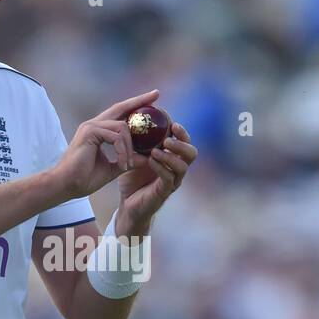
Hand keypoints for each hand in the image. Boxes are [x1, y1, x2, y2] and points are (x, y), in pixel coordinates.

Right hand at [51, 90, 157, 199]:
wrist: (65, 186)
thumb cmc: (84, 179)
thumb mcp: (112, 168)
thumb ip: (128, 160)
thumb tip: (146, 158)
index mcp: (98, 131)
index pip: (120, 114)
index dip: (135, 106)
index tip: (153, 100)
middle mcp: (94, 124)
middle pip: (121, 107)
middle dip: (140, 101)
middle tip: (156, 94)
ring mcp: (91, 126)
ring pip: (122, 127)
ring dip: (129, 147)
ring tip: (127, 164)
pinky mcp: (90, 132)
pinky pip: (115, 136)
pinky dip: (122, 151)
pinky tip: (122, 164)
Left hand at [116, 121, 195, 236]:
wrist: (127, 204)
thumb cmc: (133, 178)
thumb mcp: (135, 154)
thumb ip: (138, 139)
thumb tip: (135, 115)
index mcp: (173, 158)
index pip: (185, 142)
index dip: (182, 132)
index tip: (172, 123)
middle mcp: (177, 169)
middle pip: (191, 153)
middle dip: (181, 143)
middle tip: (167, 139)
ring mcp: (173, 181)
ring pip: (183, 166)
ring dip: (170, 156)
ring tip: (155, 150)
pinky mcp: (164, 192)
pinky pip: (168, 178)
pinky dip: (160, 167)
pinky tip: (150, 160)